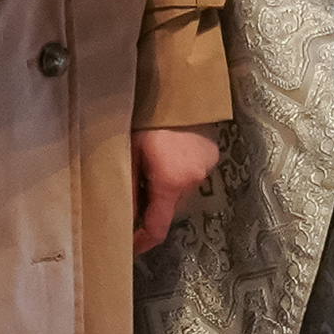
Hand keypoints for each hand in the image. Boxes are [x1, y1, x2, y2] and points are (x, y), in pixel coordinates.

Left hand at [132, 125, 220, 252]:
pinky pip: (190, 176)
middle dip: (150, 209)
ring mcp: (206, 168)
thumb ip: (127, 185)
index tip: (129, 246)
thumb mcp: (131, 150)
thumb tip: (121, 214)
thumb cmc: (152, 116)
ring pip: (180, 193)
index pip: (157, 228)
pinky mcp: (212, 155)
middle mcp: (193, 181)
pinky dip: (176, 175)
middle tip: (132, 194)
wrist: (184, 87)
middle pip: (169, 209)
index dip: (142, 242)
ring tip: (147, 168)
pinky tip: (165, 155)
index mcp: (171, 183)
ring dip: (164, 190)